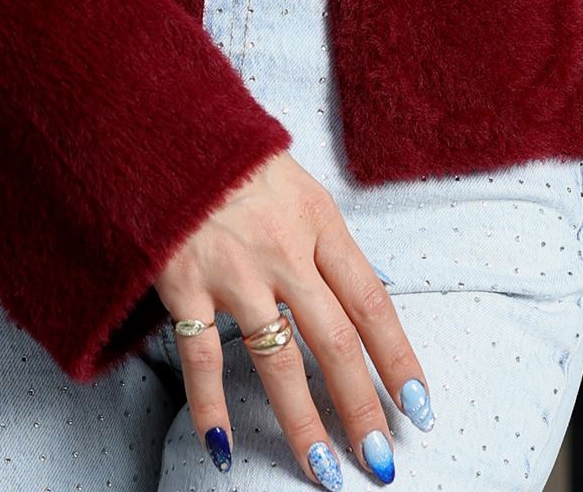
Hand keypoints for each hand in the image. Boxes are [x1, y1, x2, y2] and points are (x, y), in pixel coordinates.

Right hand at [154, 146, 431, 485]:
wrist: (163, 125)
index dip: (398, 359)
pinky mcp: (183, 285)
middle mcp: (282, 250)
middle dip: (361, 407)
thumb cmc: (236, 158)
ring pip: (277, 362)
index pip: (371, 302)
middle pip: (334, 342)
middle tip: (381, 461)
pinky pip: (203, 360)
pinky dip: (210, 409)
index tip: (418, 407)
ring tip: (324, 471)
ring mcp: (232, 271)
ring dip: (304, 423)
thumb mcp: (296, 185)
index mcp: (318, 222)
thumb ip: (324, 241)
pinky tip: (222, 448)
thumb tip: (364, 298)